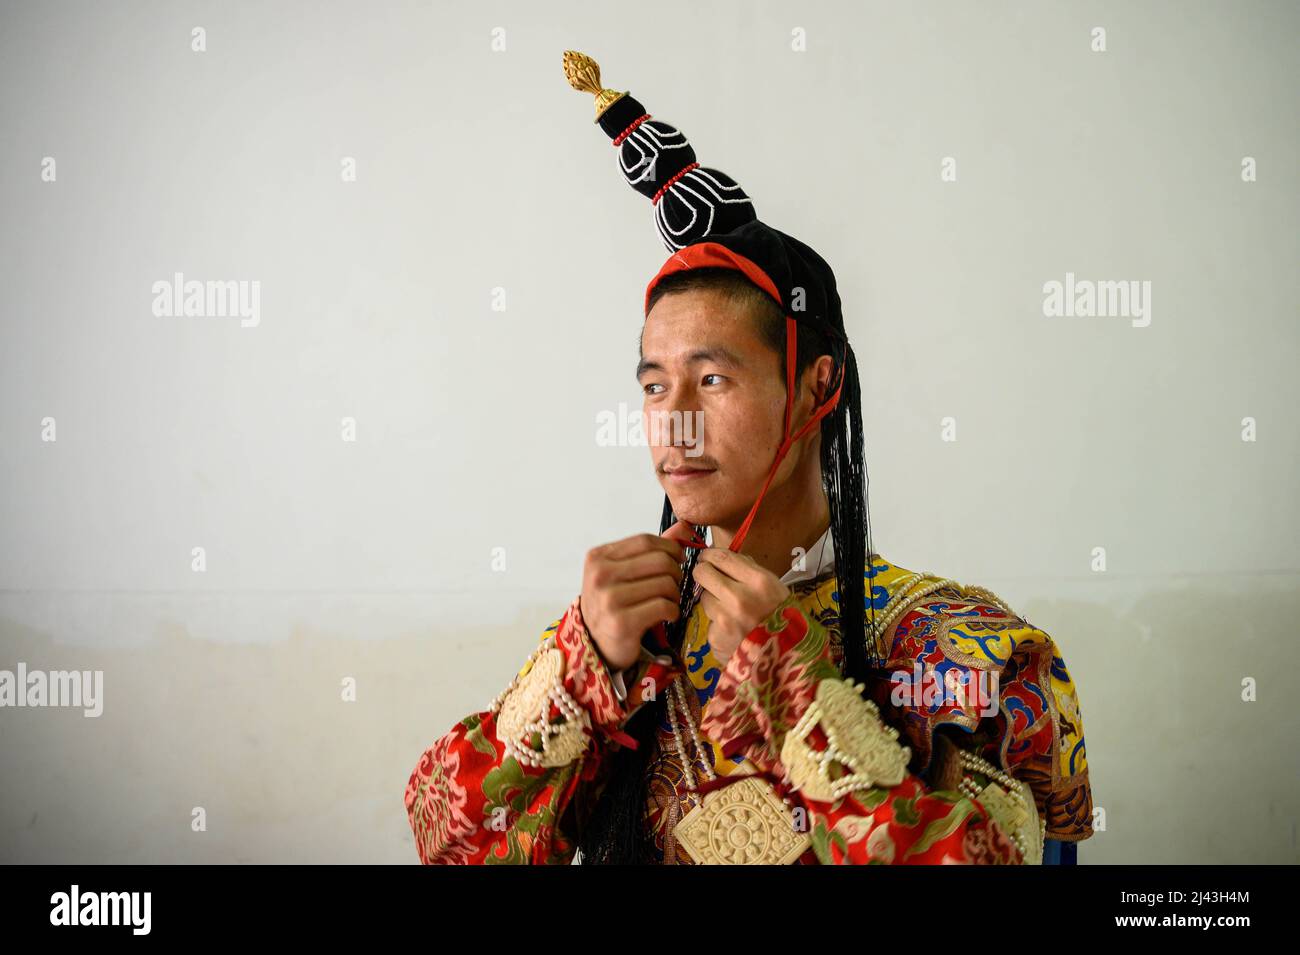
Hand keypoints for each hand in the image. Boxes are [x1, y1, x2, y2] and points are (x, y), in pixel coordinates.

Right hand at [580, 524, 689, 670]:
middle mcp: (600, 576)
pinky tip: (668, 615)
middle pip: (659, 561)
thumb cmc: (614, 602)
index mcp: (598, 557)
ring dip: (675, 594)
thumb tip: (684, 526)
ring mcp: (608, 600)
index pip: (645, 541)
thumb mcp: (624, 571)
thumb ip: (652, 549)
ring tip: (669, 601)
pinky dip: (673, 611)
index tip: (678, 559)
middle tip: (674, 585)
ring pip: (664, 584)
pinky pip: (663, 607)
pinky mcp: (622, 623)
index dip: (669, 548)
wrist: (597, 643)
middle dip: (675, 572)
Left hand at [693, 548, 790, 665]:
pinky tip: (732, 632)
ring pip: (704, 599)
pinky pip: (710, 623)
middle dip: (704, 573)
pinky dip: (718, 626)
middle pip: (703, 573)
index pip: (722, 557)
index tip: (707, 557)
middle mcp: (738, 598)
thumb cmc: (784, 620)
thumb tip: (726, 559)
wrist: (787, 660)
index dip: (710, 554)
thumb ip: (751, 572)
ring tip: (731, 613)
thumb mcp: (776, 589)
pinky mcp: (715, 638)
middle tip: (709, 578)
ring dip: (713, 602)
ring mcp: (724, 619)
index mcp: (758, 582)